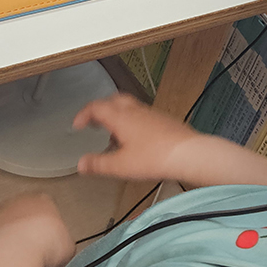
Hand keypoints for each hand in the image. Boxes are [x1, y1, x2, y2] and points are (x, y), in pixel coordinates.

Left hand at [0, 193, 74, 266]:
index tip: (46, 240)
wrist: (16, 255)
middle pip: (20, 214)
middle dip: (23, 230)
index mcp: (42, 200)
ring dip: (4, 238)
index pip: (45, 208)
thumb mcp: (67, 245)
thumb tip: (60, 251)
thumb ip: (62, 242)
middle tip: (29, 251)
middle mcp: (17, 202)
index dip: (45, 226)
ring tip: (12, 260)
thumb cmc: (42, 246)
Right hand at [74, 93, 198, 182]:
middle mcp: (136, 111)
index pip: (96, 107)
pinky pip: (143, 115)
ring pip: (129, 107)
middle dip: (100, 110)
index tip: (77, 124)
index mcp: (121, 117)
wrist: (188, 153)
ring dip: (117, 116)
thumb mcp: (121, 166)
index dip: (83, 114)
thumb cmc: (156, 157)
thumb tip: (82, 164)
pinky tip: (136, 140)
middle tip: (94, 122)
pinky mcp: (164, 121)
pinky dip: (133, 122)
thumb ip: (98, 164)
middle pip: (113, 101)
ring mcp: (152, 114)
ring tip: (114, 136)